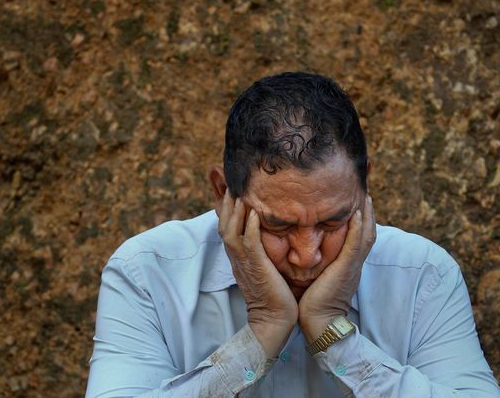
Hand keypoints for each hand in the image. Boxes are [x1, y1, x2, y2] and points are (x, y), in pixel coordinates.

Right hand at [217, 190, 297, 356]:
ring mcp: (243, 261)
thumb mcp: (264, 264)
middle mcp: (236, 255)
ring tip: (241, 188)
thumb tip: (268, 230)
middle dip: (228, 199)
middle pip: (225, 221)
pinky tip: (255, 211)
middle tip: (233, 178)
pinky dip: (250, 226)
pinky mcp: (255, 266)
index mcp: (238, 254)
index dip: (229, 204)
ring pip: (232, 229)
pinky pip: (249, 242)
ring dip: (236, 208)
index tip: (234, 184)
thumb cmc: (274, 292)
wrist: (274, 320)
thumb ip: (262, 247)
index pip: (228, 223)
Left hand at [298, 195, 375, 342]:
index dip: (360, 214)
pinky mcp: (347, 269)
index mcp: (348, 261)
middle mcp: (354, 260)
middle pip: (367, 228)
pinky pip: (356, 244)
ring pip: (365, 233)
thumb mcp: (318, 273)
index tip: (356, 195)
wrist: (319, 322)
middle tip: (364, 187)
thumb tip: (306, 244)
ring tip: (364, 192)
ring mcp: (352, 264)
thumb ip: (318, 258)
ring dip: (366, 212)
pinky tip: (357, 212)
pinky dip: (358, 228)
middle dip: (367, 208)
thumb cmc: (314, 300)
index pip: (358, 232)